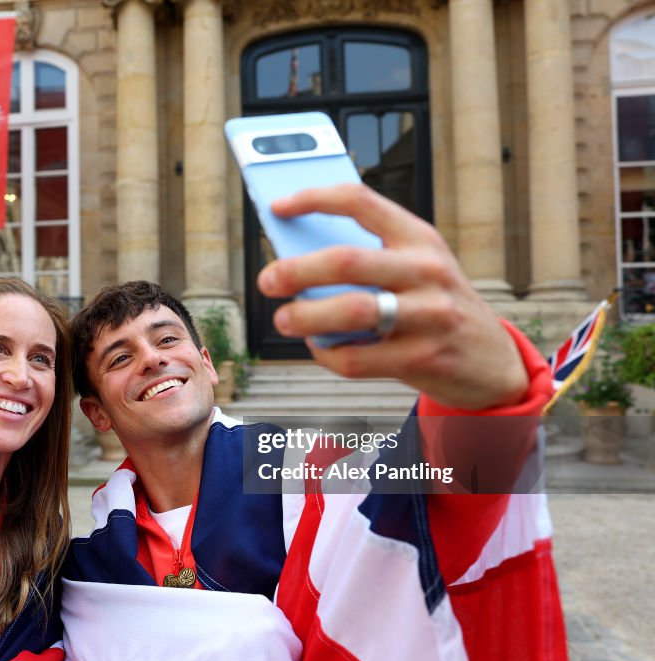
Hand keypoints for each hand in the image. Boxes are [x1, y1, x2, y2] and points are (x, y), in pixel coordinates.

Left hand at [256, 183, 527, 410]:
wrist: (492, 361)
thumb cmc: (436, 306)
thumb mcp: (416, 269)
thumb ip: (369, 259)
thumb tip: (296, 258)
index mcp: (420, 238)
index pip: (360, 201)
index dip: (312, 198)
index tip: (277, 207)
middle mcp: (427, 271)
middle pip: (346, 261)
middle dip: (295, 270)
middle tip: (269, 280)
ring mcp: (429, 316)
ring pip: (349, 312)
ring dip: (305, 316)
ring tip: (284, 319)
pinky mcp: (423, 358)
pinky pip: (357, 358)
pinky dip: (327, 354)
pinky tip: (320, 347)